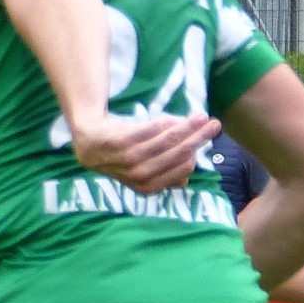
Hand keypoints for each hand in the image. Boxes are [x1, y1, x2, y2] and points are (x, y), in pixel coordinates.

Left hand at [73, 112, 219, 193]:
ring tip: (201, 116)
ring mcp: (127, 160)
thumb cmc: (124, 154)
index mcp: (148, 186)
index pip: (181, 169)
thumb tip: (186, 178)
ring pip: (165, 142)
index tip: (208, 136)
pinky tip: (175, 117)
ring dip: (186, 128)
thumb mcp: (144, 168)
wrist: (89, 142)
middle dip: (198, 138)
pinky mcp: (118, 143)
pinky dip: (164, 124)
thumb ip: (165, 172)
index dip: (197, 153)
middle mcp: (138, 176)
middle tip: (214, 125)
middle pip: (177, 154)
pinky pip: (148, 131)